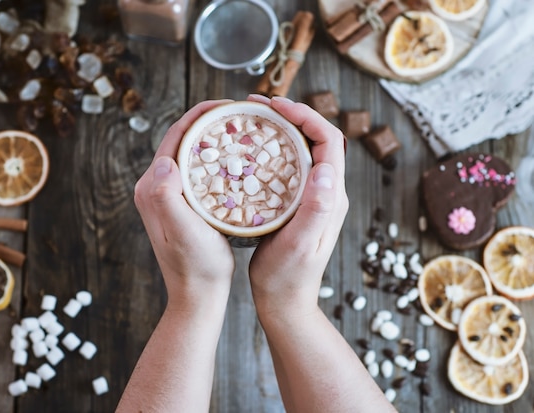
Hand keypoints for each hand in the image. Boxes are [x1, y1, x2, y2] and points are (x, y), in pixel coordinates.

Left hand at [134, 99, 235, 311]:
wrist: (197, 295)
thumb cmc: (195, 267)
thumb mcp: (183, 232)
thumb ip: (167, 197)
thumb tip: (164, 161)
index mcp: (152, 187)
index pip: (175, 136)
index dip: (200, 114)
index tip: (230, 104)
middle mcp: (156, 187)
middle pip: (183, 140)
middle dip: (210, 121)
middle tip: (242, 113)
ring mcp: (169, 195)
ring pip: (192, 153)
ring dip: (214, 137)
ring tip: (243, 129)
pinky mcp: (182, 204)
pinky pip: (199, 170)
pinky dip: (217, 158)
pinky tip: (239, 159)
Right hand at [247, 95, 348, 318]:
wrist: (284, 301)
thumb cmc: (288, 276)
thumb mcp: (300, 244)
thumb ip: (315, 209)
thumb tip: (325, 169)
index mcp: (330, 196)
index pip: (329, 140)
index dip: (306, 116)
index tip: (276, 106)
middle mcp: (326, 191)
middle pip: (316, 138)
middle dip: (291, 115)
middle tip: (257, 105)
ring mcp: (312, 197)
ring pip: (302, 149)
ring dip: (281, 129)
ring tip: (252, 119)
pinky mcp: (296, 203)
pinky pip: (289, 165)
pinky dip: (272, 148)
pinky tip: (250, 149)